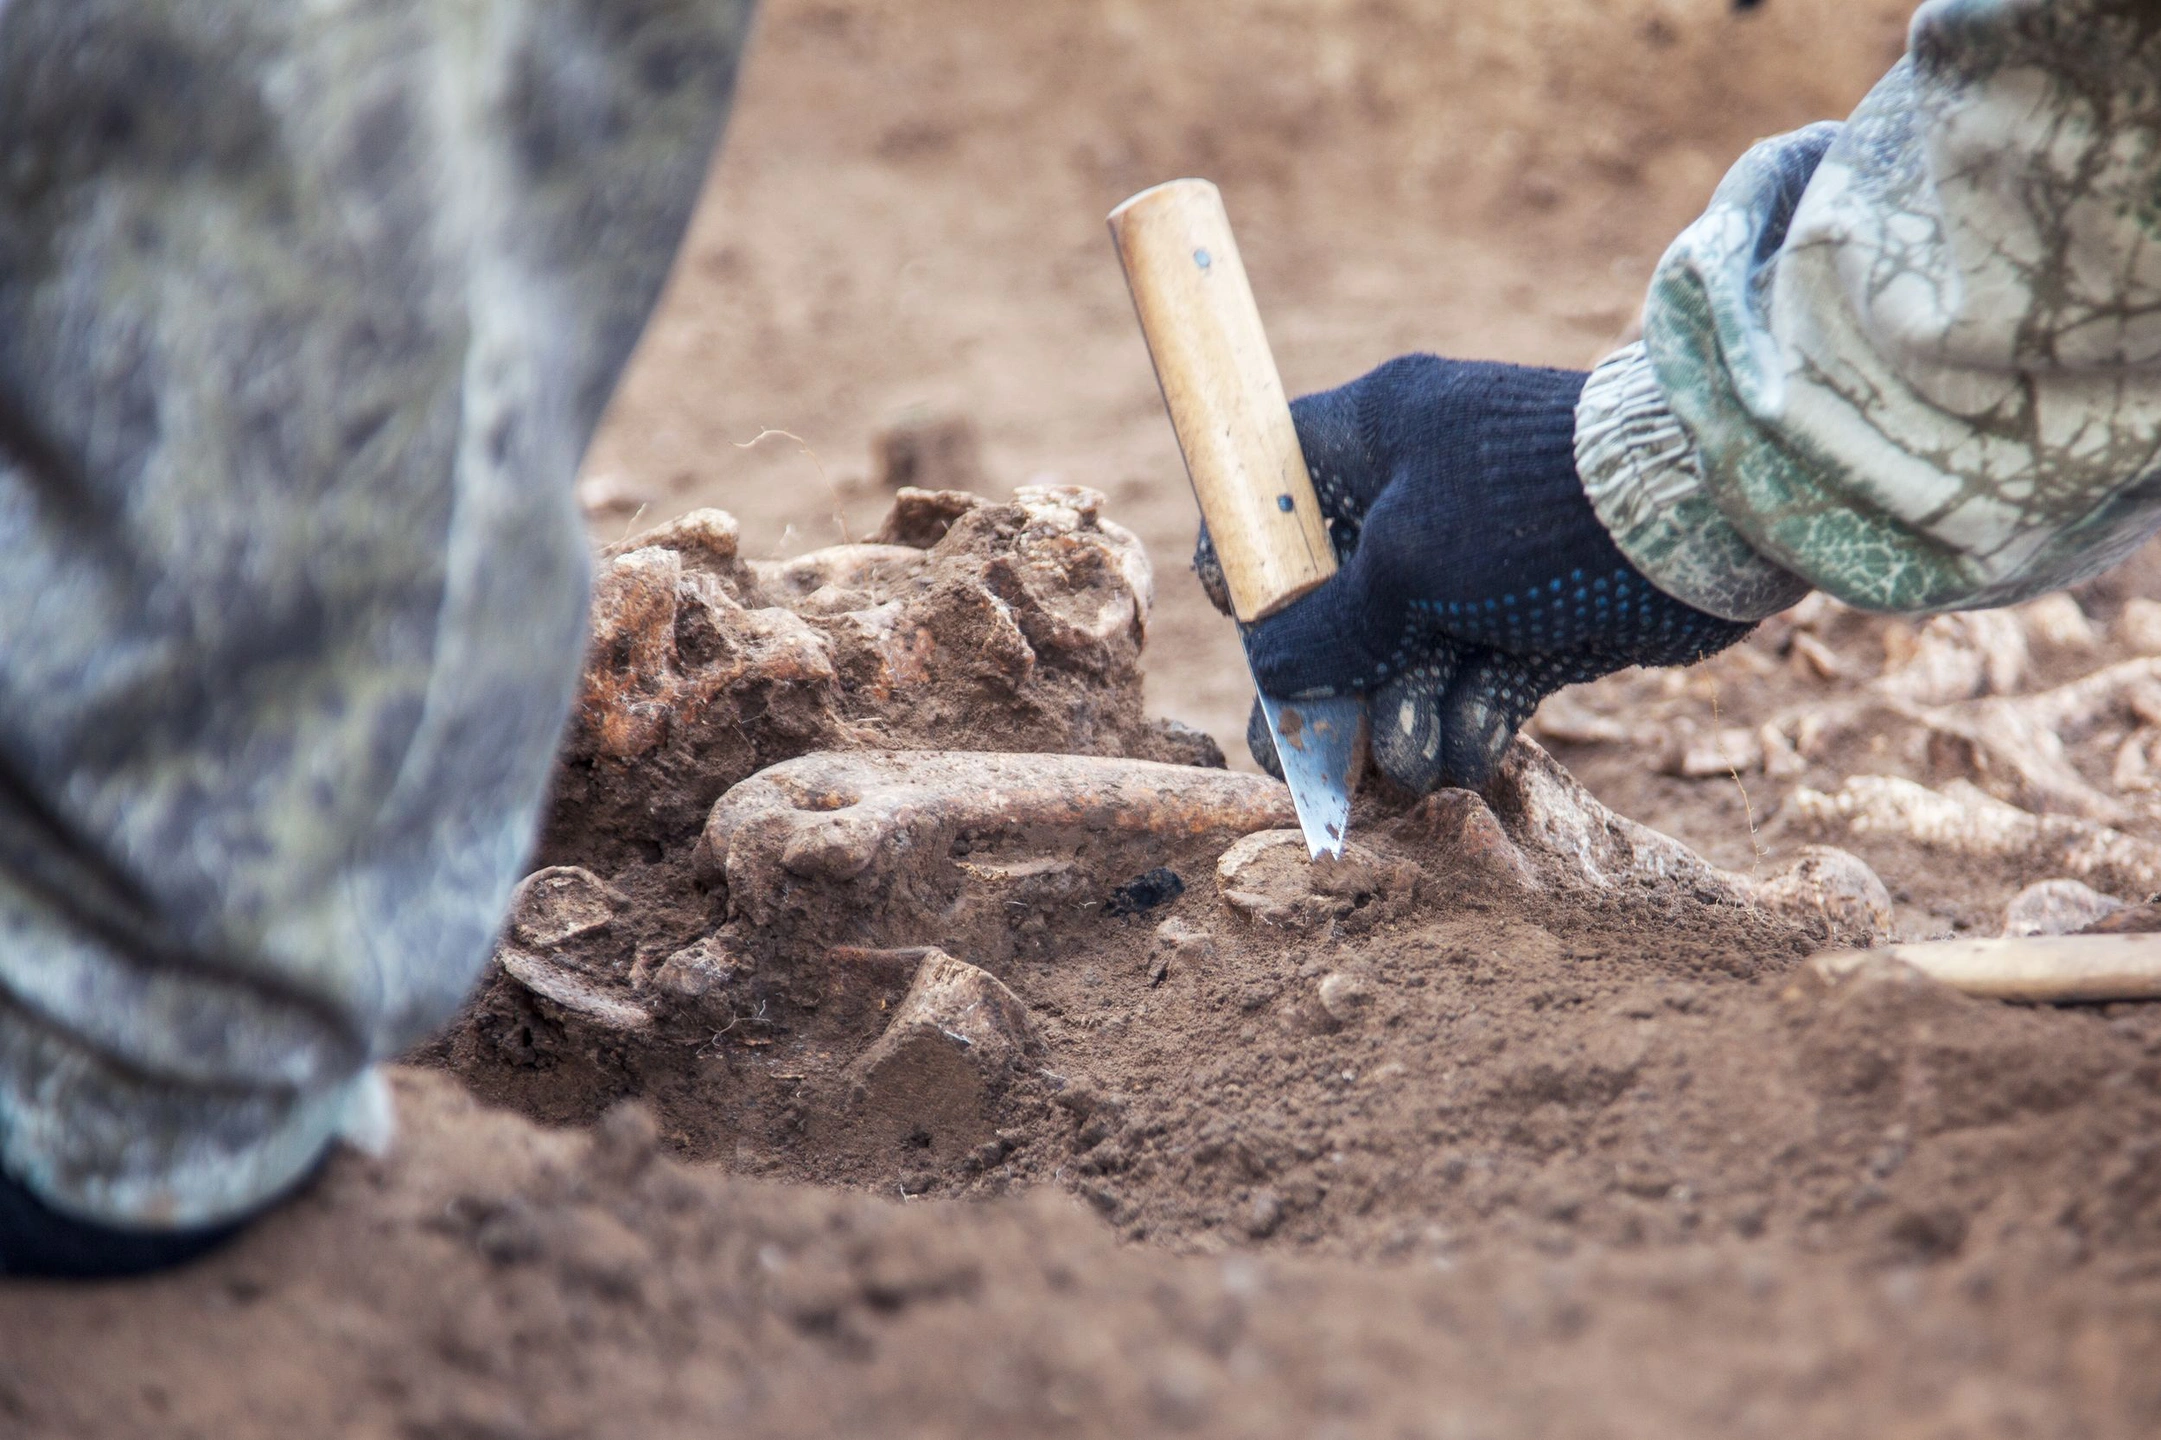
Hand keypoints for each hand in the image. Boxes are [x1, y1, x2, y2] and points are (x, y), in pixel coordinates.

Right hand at [1195, 354, 1752, 791]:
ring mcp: (1474, 566)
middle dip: (1325, 690)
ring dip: (1399, 722)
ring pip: (1401, 663)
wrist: (1697, 524)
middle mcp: (1414, 499)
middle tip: (1310, 763)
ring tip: (1415, 759)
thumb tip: (1270, 673)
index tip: (1254, 630)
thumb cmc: (1531, 509)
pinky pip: (1470, 686)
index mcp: (1370, 440)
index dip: (1247, 568)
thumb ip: (1324, 626)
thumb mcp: (1404, 562)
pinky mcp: (1531, 623)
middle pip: (1330, 609)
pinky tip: (1467, 752)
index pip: (1271, 495)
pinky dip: (1464, 725)